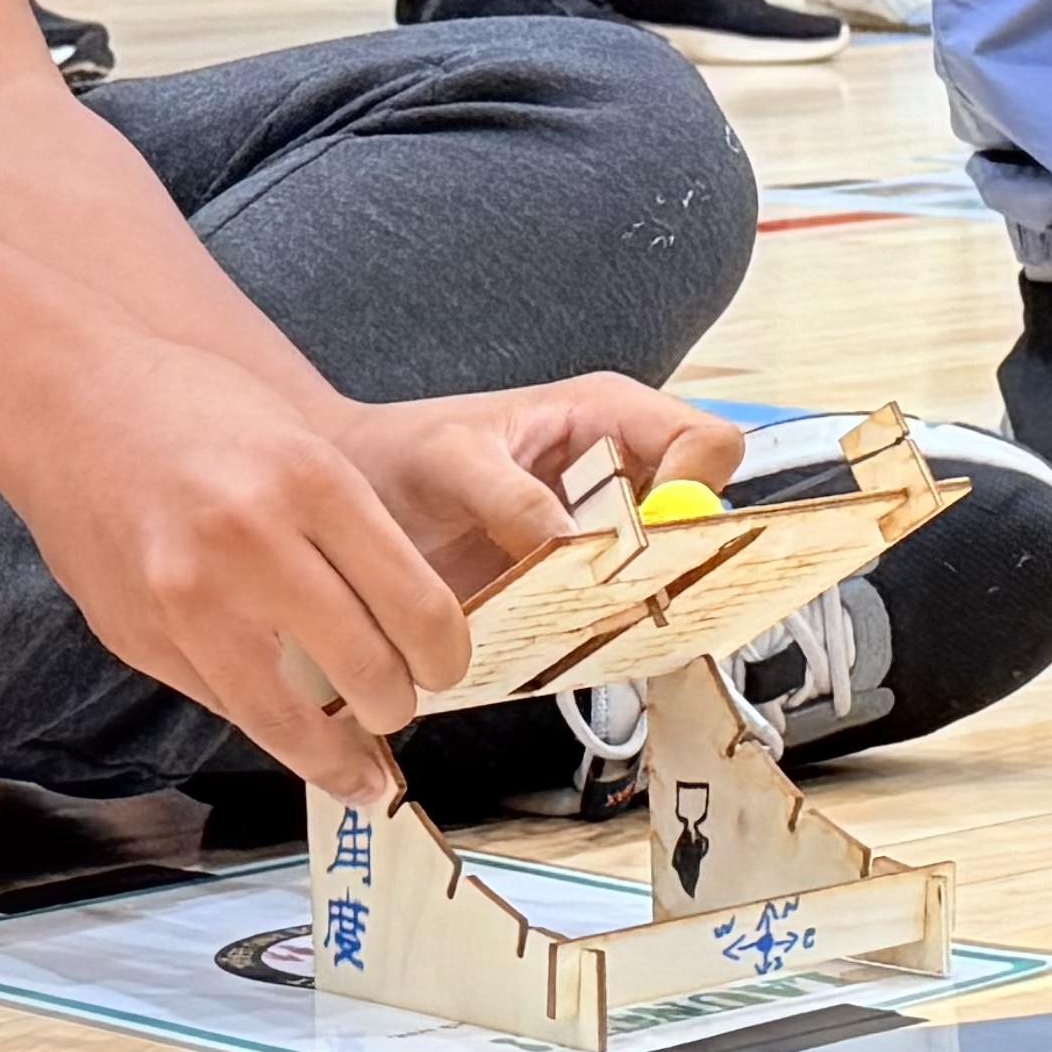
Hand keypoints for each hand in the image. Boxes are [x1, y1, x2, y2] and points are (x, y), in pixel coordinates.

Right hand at [0, 340, 474, 805]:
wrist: (65, 396)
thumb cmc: (193, 409)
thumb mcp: (301, 444)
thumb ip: (352, 532)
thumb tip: (409, 629)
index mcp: (312, 482)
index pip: (419, 610)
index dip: (447, 656)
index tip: (447, 666)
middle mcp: (252, 544)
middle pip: (368, 673)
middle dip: (399, 704)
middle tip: (402, 703)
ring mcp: (187, 600)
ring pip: (291, 721)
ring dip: (338, 752)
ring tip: (359, 766)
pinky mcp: (140, 637)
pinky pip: (224, 705)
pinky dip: (263, 718)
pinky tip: (284, 722)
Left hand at [325, 377, 741, 598]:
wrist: (344, 507)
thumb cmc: (397, 457)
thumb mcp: (449, 460)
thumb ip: (511, 496)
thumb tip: (573, 543)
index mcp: (607, 416)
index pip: (706, 445)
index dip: (692, 490)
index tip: (643, 532)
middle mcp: (620, 474)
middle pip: (702, 521)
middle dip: (670, 561)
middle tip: (612, 590)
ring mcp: (605, 536)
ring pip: (669, 577)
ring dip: (633, 605)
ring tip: (570, 614)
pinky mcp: (582, 588)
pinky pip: (622, 617)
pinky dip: (598, 634)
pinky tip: (553, 635)